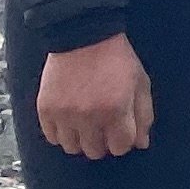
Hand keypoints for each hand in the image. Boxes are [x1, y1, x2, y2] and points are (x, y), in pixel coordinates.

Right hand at [36, 34, 153, 157]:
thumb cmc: (117, 59)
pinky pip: (52, 137)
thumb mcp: (140, 83)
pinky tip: (70, 121)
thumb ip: (144, 115)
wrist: (83, 36)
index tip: (121, 132)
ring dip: (81, 140)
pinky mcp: (46, 110)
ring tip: (86, 124)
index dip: (123, 141)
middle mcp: (89, 116)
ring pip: (72, 148)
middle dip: (103, 143)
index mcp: (116, 110)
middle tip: (104, 127)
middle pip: (95, 151)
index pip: (121, 147)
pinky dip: (61, 133)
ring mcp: (64, 115)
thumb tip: (141, 143)